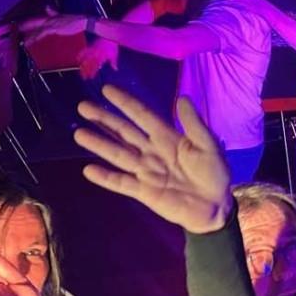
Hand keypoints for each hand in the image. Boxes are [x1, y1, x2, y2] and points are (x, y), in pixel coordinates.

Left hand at [21, 15, 85, 42]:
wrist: (82, 21)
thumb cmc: (74, 20)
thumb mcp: (62, 16)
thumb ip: (53, 12)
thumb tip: (47, 7)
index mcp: (50, 17)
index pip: (37, 20)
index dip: (29, 22)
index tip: (21, 25)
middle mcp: (49, 19)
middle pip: (35, 22)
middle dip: (26, 26)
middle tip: (18, 29)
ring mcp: (52, 23)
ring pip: (38, 29)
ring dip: (30, 35)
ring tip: (24, 41)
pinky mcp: (55, 28)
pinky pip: (43, 32)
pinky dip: (37, 36)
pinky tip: (33, 40)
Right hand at [74, 85, 232, 233]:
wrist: (216, 206)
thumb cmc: (214, 174)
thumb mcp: (208, 145)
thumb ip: (194, 124)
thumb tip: (182, 97)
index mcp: (168, 138)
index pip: (143, 116)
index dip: (126, 103)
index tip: (107, 89)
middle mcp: (152, 152)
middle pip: (124, 132)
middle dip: (104, 119)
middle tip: (83, 106)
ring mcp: (146, 172)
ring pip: (118, 154)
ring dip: (99, 144)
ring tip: (79, 133)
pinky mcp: (143, 192)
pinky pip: (121, 183)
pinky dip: (106, 177)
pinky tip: (88, 170)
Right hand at [77, 41, 118, 78]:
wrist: (110, 37)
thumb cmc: (113, 46)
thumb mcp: (114, 55)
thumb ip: (113, 63)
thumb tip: (115, 69)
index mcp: (101, 57)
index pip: (95, 67)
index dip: (92, 72)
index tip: (90, 77)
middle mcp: (95, 54)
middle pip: (88, 64)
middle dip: (86, 71)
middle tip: (84, 77)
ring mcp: (92, 50)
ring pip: (85, 59)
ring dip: (82, 65)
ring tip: (80, 71)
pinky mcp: (91, 46)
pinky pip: (84, 51)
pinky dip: (80, 55)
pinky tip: (77, 59)